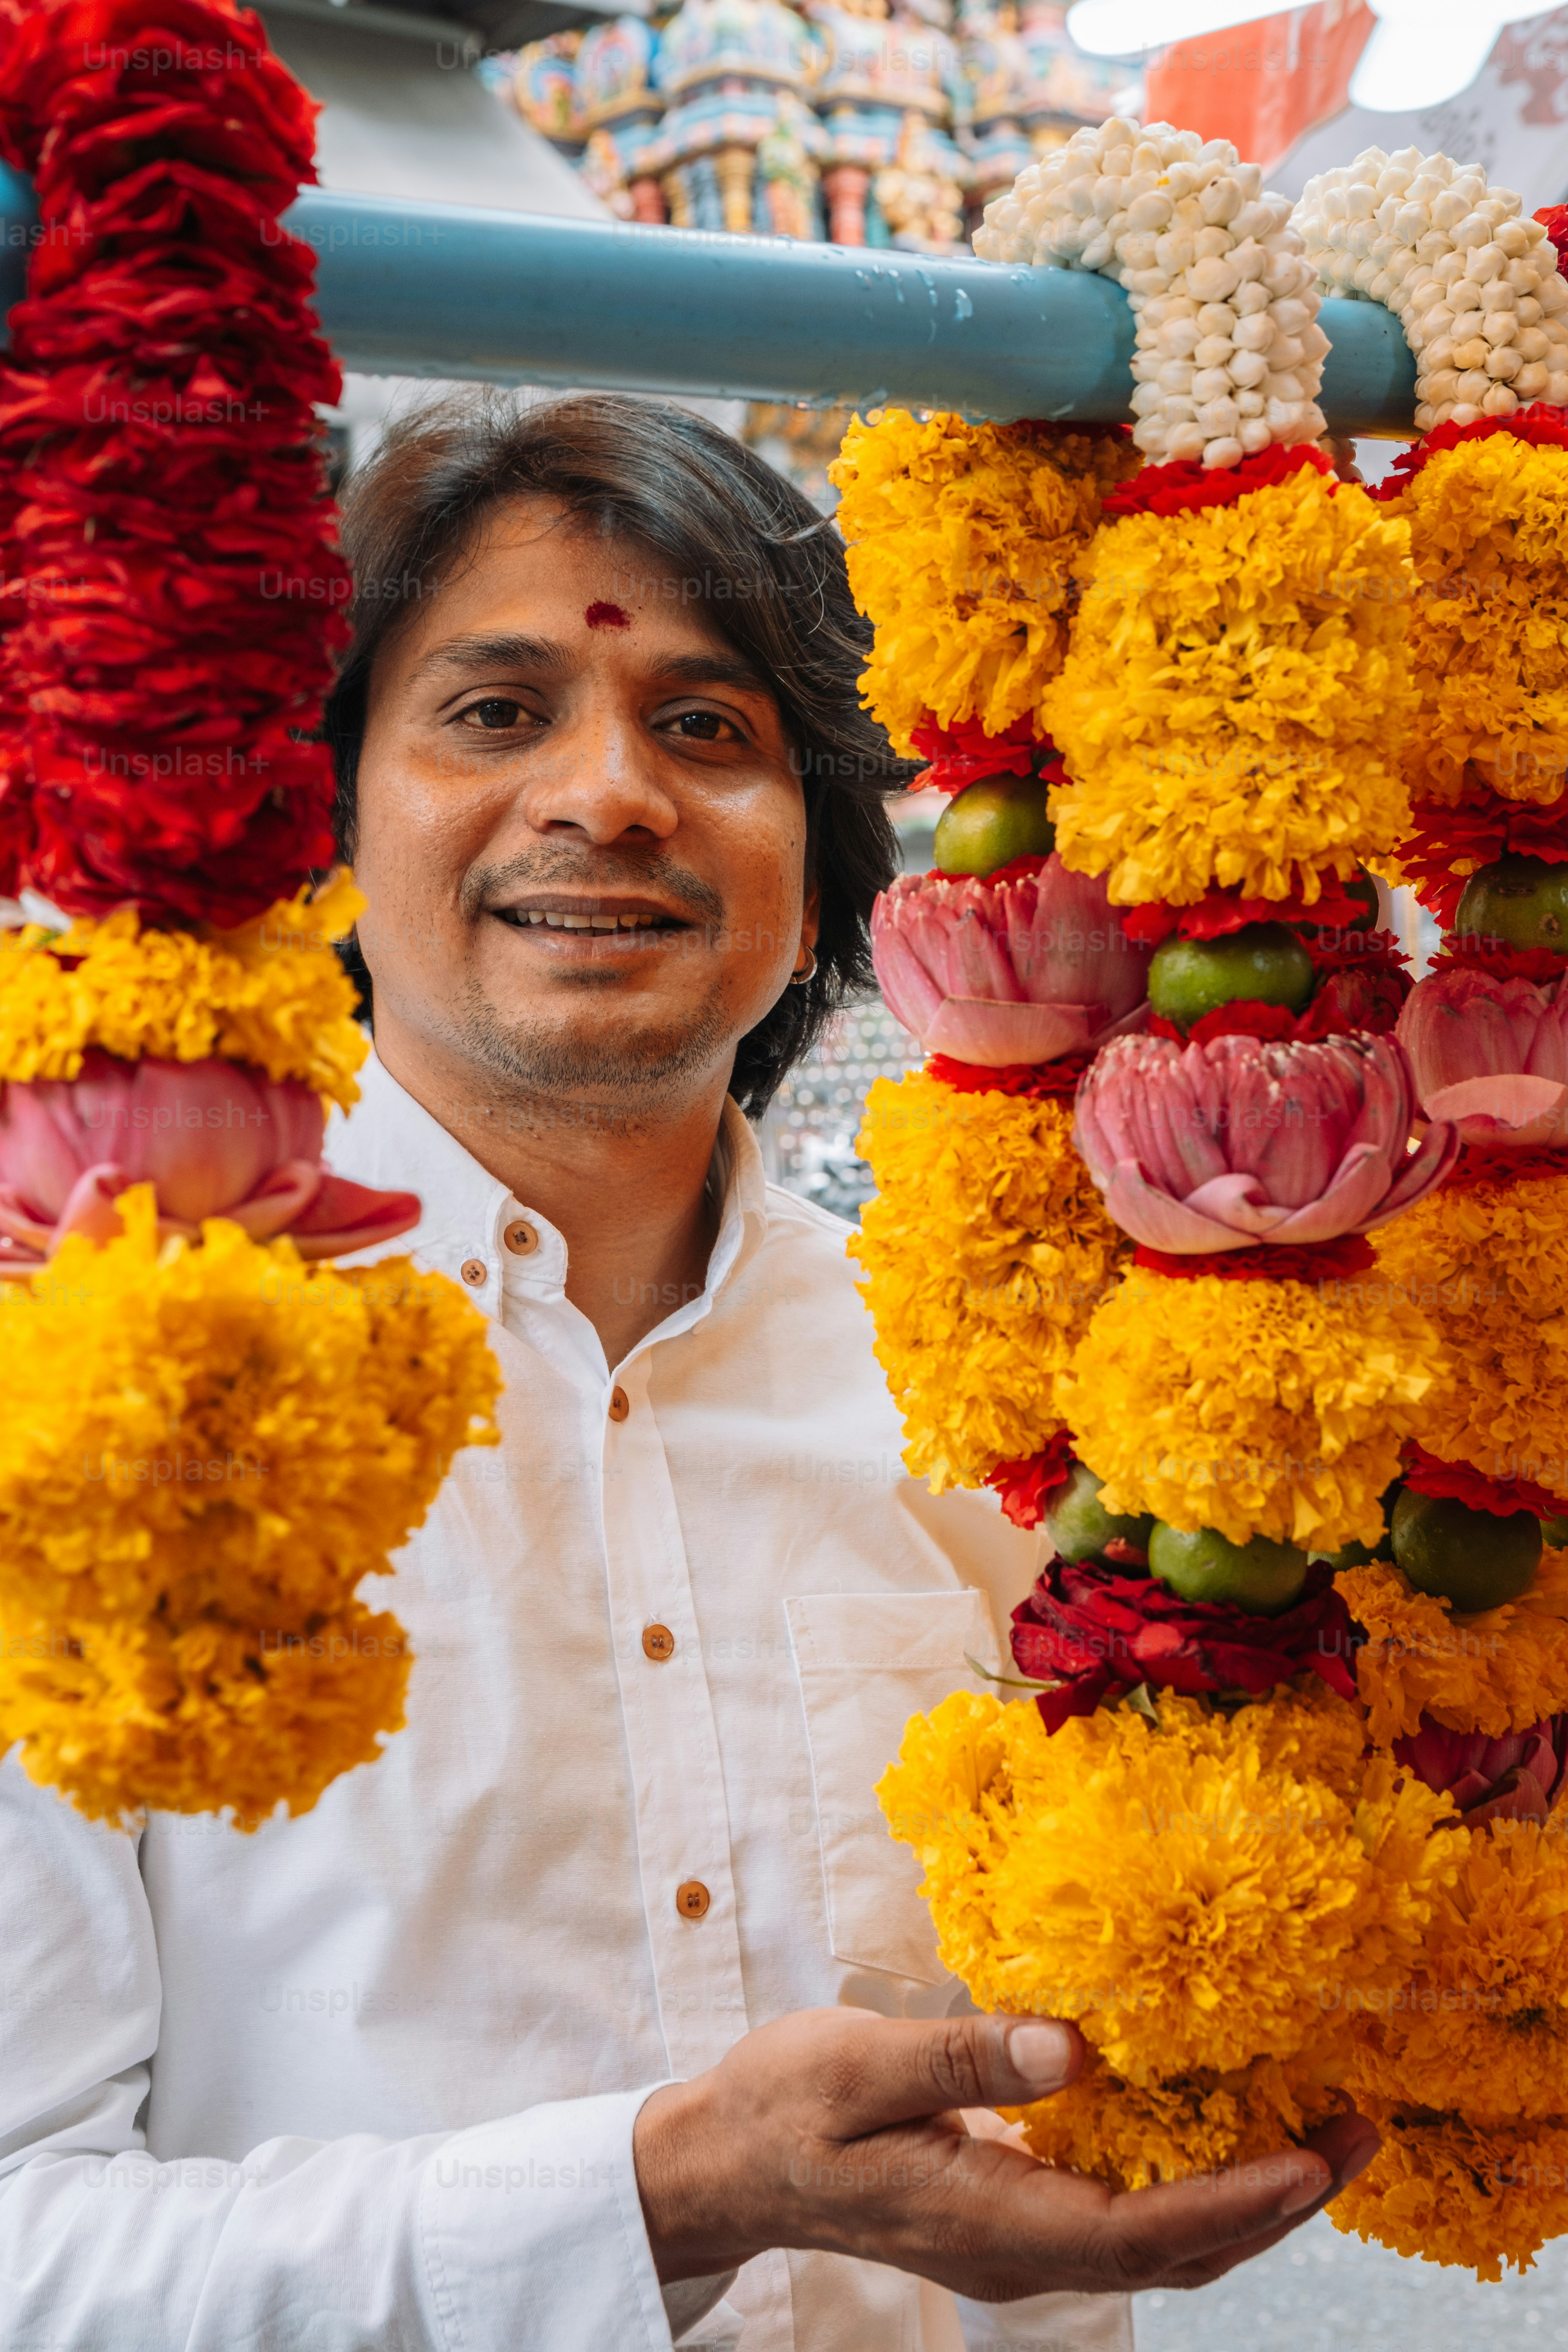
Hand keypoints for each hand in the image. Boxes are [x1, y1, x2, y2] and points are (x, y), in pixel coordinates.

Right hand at [632, 2006, 1377, 2302]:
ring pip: (1159, 2239)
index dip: (1231, 2200)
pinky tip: (1220, 2126)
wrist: (730, 2160)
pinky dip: (1193, 2180)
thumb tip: (1071, 2044)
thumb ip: (961, 2054)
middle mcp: (1015, 2251)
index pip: (1136, 2229)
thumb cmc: (783, 2104)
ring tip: (1322, 2135)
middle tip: (1355, 2135)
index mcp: (982, 2220)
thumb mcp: (856, 2062)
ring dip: (1247, 2194)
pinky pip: (1126, 2213)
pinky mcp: (1014, 2214)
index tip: (1309, 2161)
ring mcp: (1017, 2241)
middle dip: (1275, 2201)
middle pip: (1173, 2248)